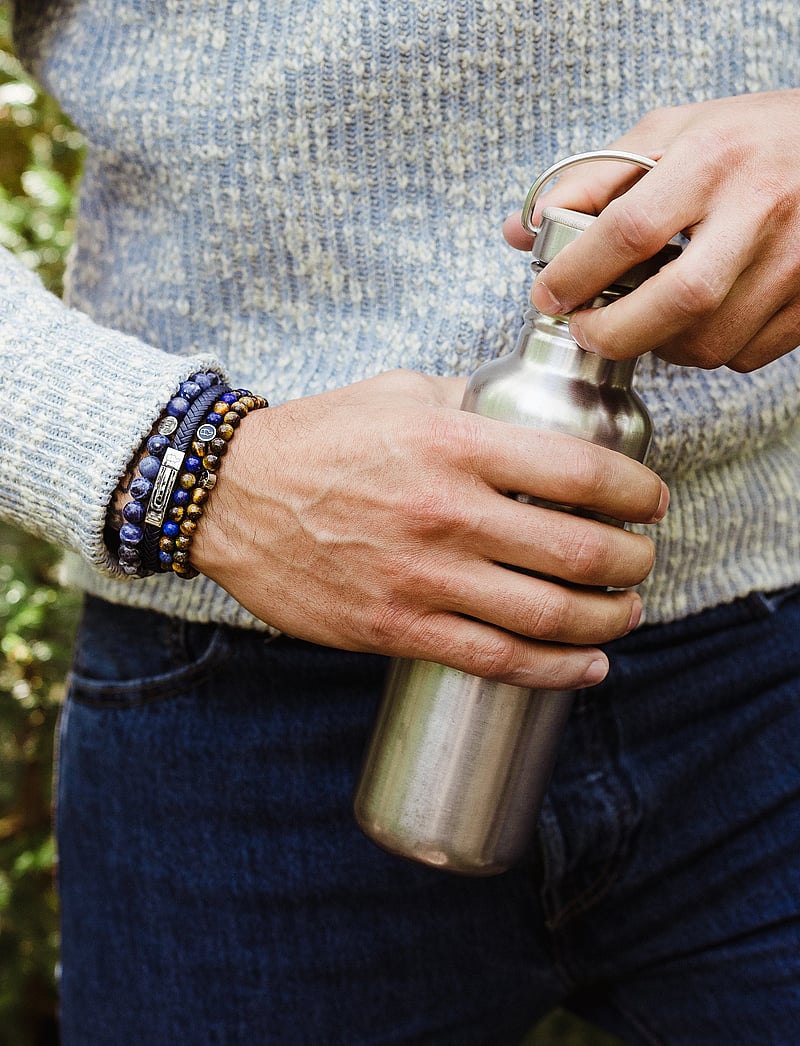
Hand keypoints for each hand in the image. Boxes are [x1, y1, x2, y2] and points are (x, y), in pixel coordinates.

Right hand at [192, 369, 667, 689]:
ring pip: (547, 616)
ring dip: (608, 620)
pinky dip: (555, 669)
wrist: (231, 497)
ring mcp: (422, 580)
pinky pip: (495, 660)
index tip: (652, 502)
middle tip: (641, 560)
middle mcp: (447, 515)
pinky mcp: (397, 629)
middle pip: (579, 552)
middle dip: (633, 563)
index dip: (636, 494)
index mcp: (454, 447)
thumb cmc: (317, 438)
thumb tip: (533, 418)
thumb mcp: (399, 394)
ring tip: (625, 612)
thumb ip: (472, 404)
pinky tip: (585, 665)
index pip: (580, 474)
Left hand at [503, 90, 799, 371]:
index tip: (547, 295)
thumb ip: (592, 181)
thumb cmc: (747, 141)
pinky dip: (706, 350)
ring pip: (709, 343)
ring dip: (659, 346)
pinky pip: (742, 356)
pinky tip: (696, 321)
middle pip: (675, 301)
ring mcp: (794, 261)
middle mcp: (759, 209)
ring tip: (643, 319)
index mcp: (714, 158)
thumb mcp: (670, 135)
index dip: (576, 274)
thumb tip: (522, 231)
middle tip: (586, 328)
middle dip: (613, 331)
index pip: (629, 230)